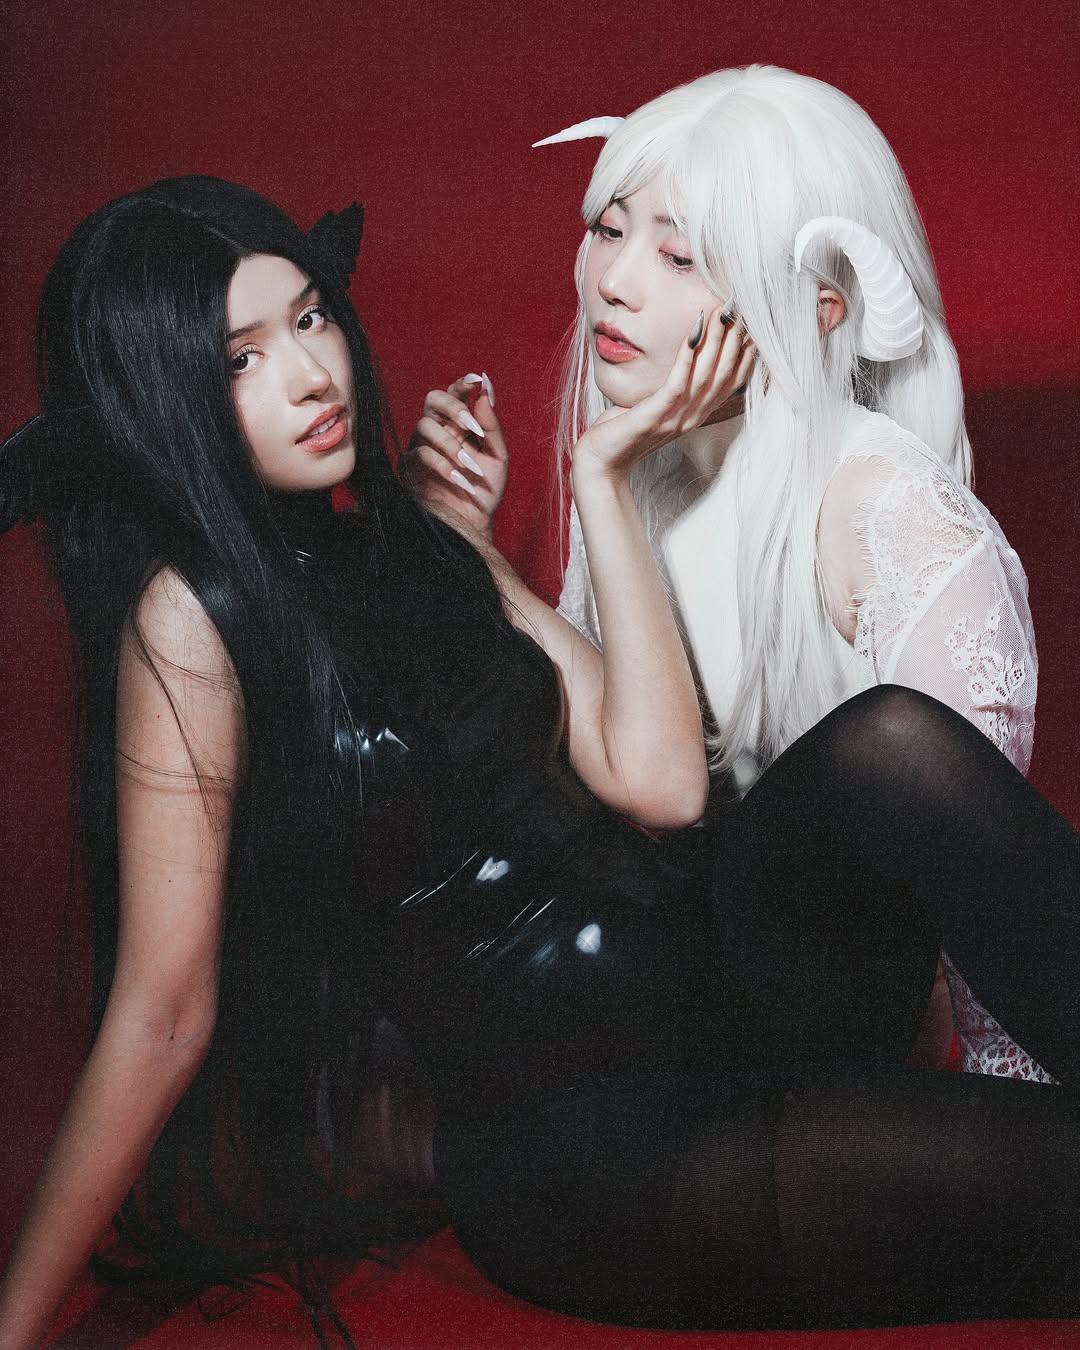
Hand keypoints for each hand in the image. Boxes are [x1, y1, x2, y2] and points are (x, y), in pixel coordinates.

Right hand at [401, 373, 507, 539]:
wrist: (472, 524)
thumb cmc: (484, 491)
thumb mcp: (497, 458)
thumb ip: (492, 427)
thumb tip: (484, 393)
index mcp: (458, 425)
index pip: (455, 395)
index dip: (462, 384)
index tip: (476, 380)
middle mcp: (438, 431)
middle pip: (432, 399)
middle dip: (452, 406)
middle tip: (470, 426)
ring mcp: (421, 447)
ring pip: (425, 426)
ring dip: (451, 445)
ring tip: (470, 466)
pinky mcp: (410, 468)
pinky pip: (420, 455)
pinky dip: (444, 466)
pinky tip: (461, 480)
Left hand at [573, 308, 754, 480]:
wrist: (600, 463)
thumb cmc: (622, 430)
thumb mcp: (654, 404)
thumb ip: (671, 384)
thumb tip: (680, 354)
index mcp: (695, 414)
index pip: (731, 382)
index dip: (746, 354)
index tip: (754, 323)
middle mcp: (692, 417)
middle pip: (724, 375)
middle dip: (736, 340)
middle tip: (742, 306)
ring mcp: (676, 418)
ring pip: (706, 376)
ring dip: (716, 341)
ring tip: (722, 311)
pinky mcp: (655, 416)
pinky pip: (678, 383)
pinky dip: (687, 356)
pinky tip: (692, 332)